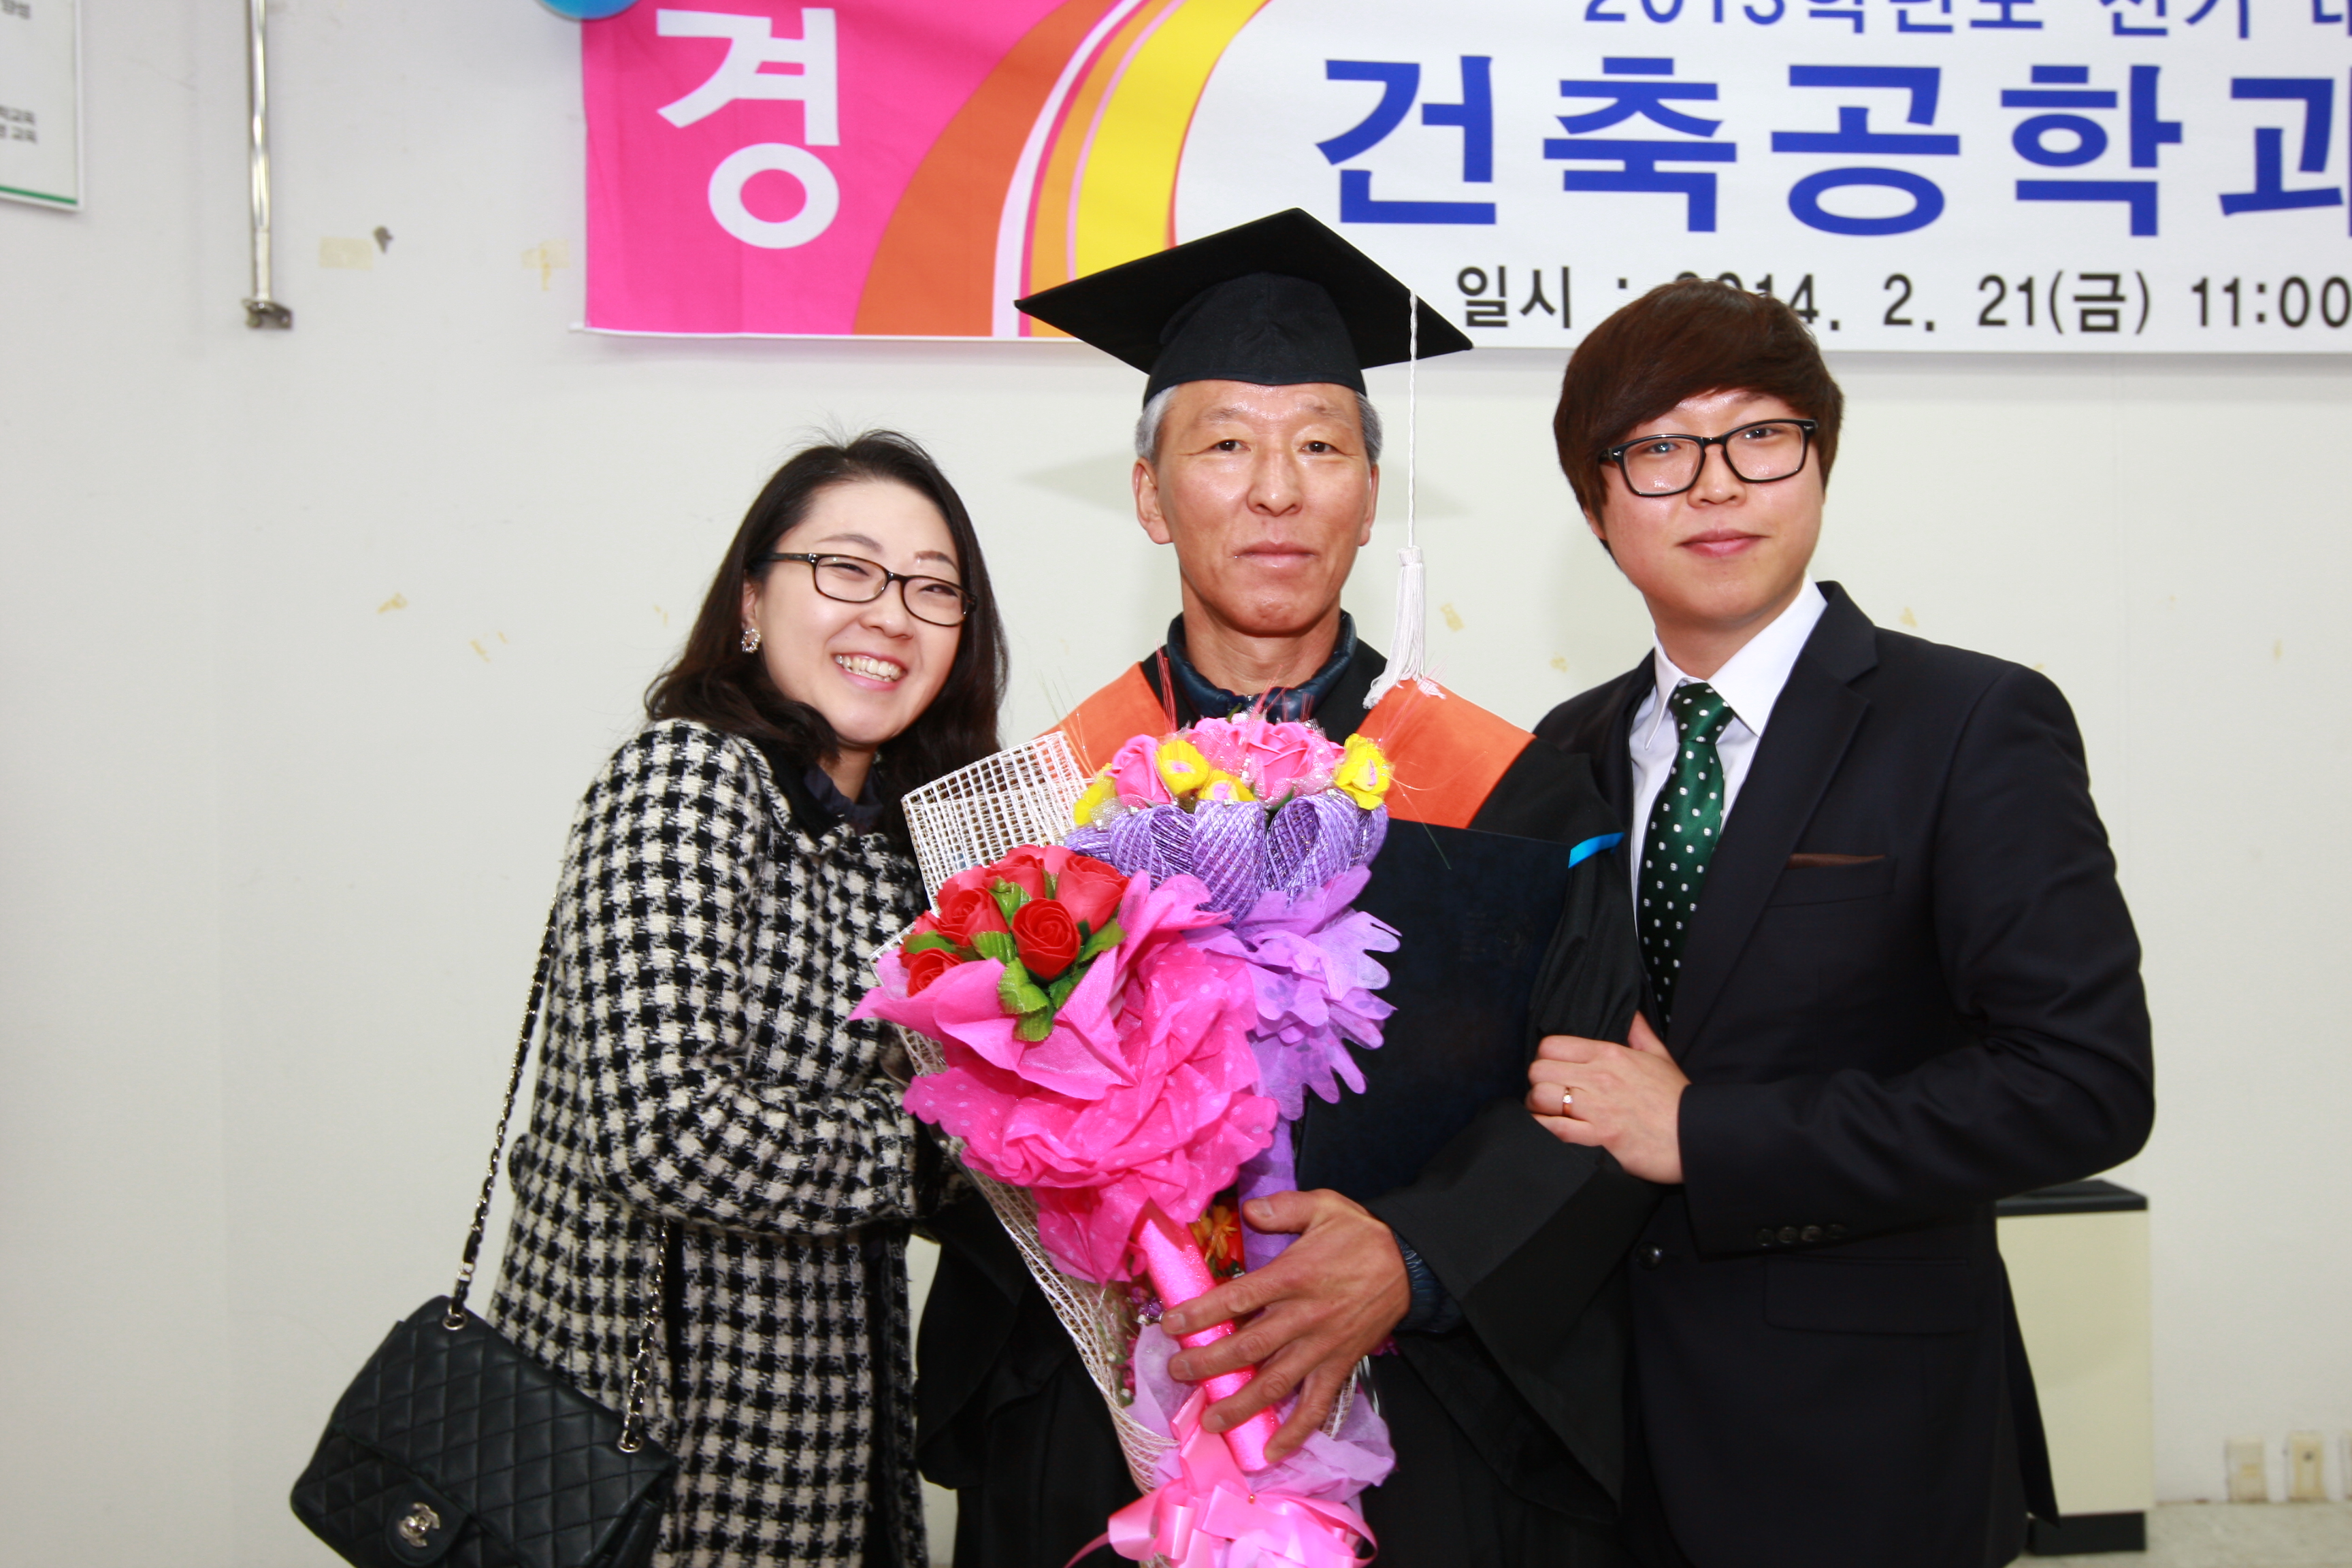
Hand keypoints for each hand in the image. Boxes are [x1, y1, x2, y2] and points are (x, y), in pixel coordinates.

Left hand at [1158, 1189, 1408, 1462]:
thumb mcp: (1324, 1205)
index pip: (1239, 1298)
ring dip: (1242, 1404)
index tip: (1171, 1323)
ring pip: (1277, 1382)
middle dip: (1209, 1363)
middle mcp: (1305, 1316)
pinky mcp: (1340, 1365)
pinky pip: (1317, 1404)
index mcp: (1294, 1275)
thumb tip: (1250, 1211)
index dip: (1202, 1313)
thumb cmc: (1361, 1235)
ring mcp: (1323, 1346)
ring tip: (1211, 1421)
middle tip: (1178, 1371)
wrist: (1411, 1264)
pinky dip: (1297, 1431)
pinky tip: (1274, 1451)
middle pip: (1249, 1345)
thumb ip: (1284, 1207)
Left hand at [1526, 1013, 1688, 1183]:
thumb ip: (1640, 1033)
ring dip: (1539, 1108)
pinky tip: (1552, 1132)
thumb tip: (1630, 1013)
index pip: (1551, 1045)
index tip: (1554, 1071)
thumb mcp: (1661, 1058)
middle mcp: (1600, 1077)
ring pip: (1540, 1097)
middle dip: (1538, 1083)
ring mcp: (1597, 1108)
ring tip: (1550, 1115)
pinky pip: (1554, 1129)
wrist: (1697, 1138)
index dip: (1546, 1058)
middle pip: (1539, 1070)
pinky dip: (1545, 1130)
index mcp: (1611, 1054)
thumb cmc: (1678, 1101)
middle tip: (1549, 1095)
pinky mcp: (1598, 1137)